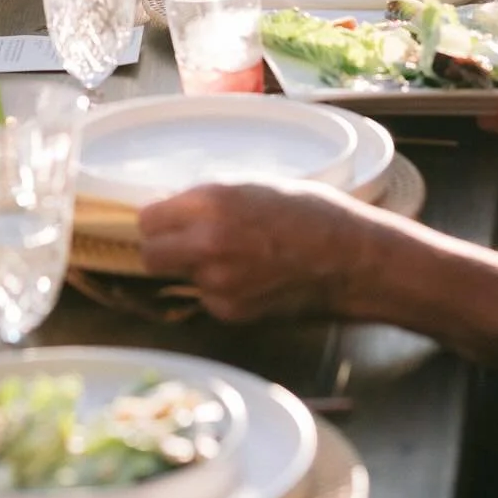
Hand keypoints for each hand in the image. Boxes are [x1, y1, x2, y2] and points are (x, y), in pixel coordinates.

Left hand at [139, 180, 381, 320]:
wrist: (350, 258)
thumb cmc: (309, 211)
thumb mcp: (251, 186)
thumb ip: (209, 201)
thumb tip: (175, 210)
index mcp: (211, 202)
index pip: (147, 219)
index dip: (158, 220)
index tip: (167, 221)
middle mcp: (207, 243)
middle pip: (150, 256)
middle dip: (162, 249)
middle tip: (182, 243)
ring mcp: (218, 282)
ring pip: (180, 278)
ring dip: (195, 269)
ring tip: (234, 257)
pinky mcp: (232, 311)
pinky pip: (208, 298)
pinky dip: (220, 291)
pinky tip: (251, 277)